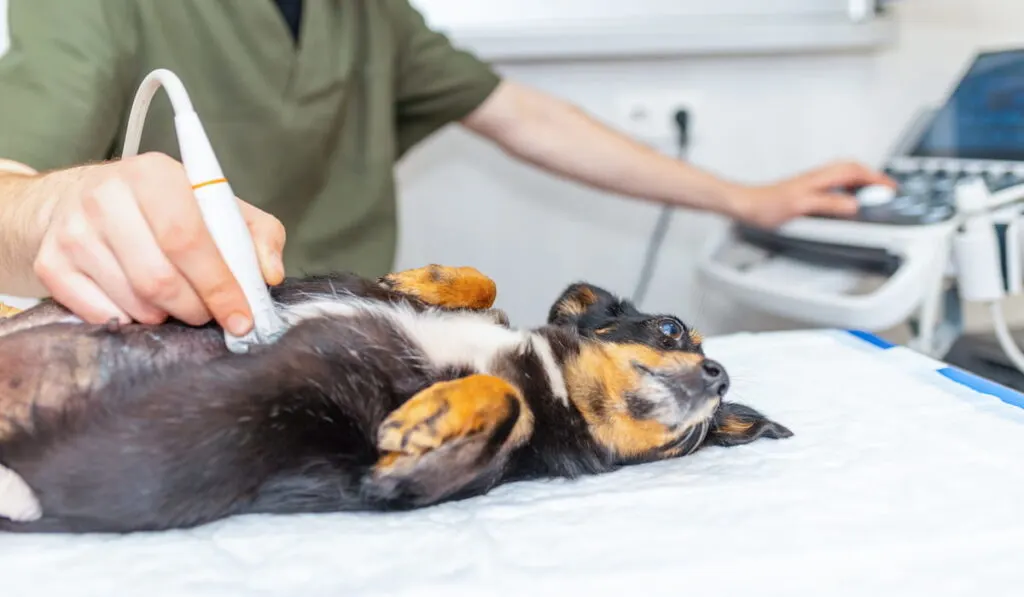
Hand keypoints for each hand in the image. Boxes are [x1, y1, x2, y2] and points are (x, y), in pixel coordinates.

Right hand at [29, 152, 285, 333]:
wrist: (77, 199)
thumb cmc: (161, 207)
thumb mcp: (214, 206)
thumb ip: (256, 233)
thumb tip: (269, 274)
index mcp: (153, 175)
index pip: (188, 239)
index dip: (219, 284)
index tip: (242, 316)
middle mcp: (105, 198)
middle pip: (159, 278)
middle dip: (196, 308)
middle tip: (208, 314)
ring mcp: (73, 232)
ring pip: (133, 301)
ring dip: (165, 316)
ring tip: (175, 303)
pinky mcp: (50, 263)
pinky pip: (101, 314)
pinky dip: (132, 321)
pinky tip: (141, 306)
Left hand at [726, 161, 896, 227]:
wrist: (743, 205)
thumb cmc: (764, 206)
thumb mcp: (800, 207)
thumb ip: (828, 205)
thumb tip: (854, 205)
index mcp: (819, 179)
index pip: (856, 172)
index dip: (876, 179)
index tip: (891, 189)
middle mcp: (816, 177)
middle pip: (852, 169)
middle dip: (872, 176)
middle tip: (886, 189)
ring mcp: (810, 183)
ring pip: (843, 175)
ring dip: (861, 180)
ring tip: (872, 193)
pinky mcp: (804, 190)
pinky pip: (834, 183)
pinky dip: (847, 187)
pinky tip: (845, 199)